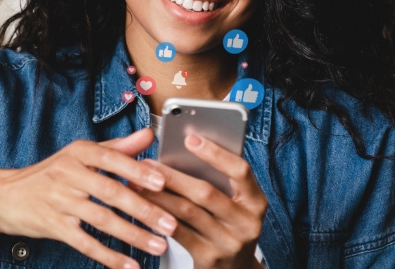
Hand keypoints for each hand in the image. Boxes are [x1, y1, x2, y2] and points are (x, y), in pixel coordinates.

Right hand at [0, 128, 178, 268]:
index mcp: (78, 152)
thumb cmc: (50, 175)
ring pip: (101, 219)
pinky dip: (109, 256)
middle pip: (111, 191)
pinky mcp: (53, 225)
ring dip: (133, 235)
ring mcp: (59, 200)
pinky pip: (85, 243)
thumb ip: (117, 148)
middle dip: (144, 209)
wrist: (4, 196)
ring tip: (157, 245)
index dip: (137, 171)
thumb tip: (148, 134)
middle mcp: (68, 174)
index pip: (111, 159)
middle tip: (170, 223)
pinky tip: (129, 265)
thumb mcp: (80, 156)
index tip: (162, 183)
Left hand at [137, 134, 266, 268]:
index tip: (190, 138)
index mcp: (256, 202)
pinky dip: (159, 217)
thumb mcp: (233, 206)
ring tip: (138, 183)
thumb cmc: (226, 227)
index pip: (241, 171)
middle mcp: (247, 223)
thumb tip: (180, 152)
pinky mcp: (209, 258)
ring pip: (187, 211)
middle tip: (147, 163)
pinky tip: (145, 207)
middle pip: (206, 192)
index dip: (215, 153)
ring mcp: (229, 242)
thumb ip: (217, 183)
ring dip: (159, 195)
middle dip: (172, 175)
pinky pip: (178, 233)